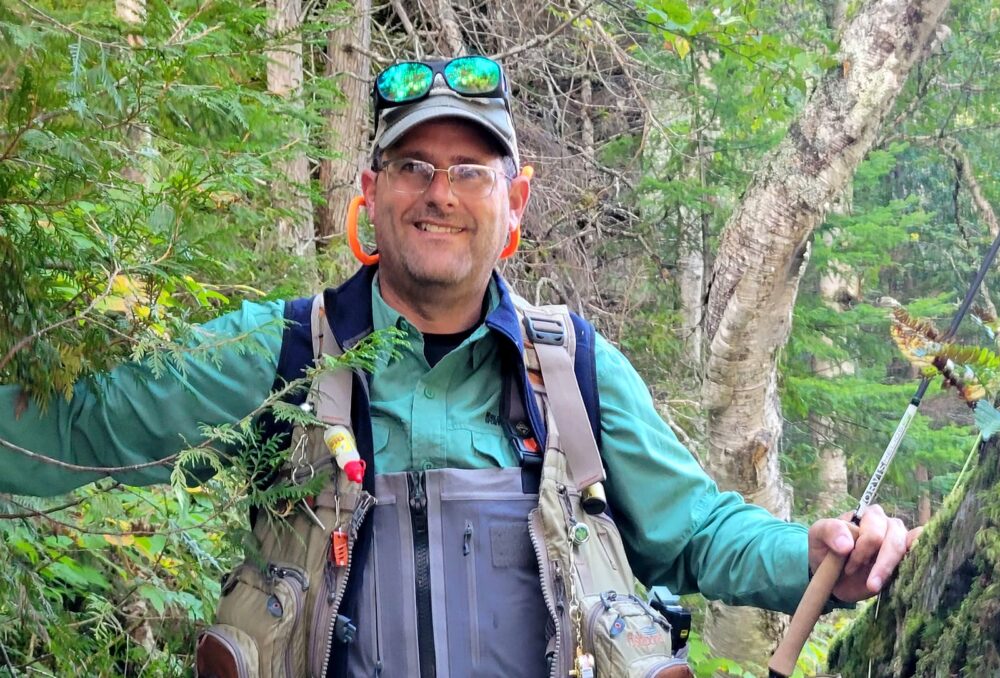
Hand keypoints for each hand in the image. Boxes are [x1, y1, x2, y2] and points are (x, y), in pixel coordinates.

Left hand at [807, 505, 922, 602]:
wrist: (833, 576)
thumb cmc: (826, 550)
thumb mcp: (818, 535)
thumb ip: (830, 531)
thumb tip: (847, 545)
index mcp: (869, 515)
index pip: (874, 530)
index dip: (862, 550)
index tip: (848, 566)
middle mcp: (889, 525)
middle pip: (893, 542)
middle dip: (876, 563)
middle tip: (857, 575)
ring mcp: (901, 542)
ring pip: (907, 550)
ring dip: (889, 569)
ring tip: (872, 585)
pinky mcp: (908, 560)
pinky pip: (921, 553)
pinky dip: (918, 562)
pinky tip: (906, 575)